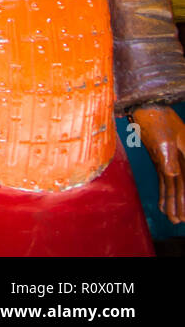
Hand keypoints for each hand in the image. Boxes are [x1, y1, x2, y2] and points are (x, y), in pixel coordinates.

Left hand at [132, 104, 184, 222]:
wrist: (145, 105)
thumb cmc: (155, 119)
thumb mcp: (163, 138)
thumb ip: (168, 157)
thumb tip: (172, 175)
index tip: (184, 213)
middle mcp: (181, 158)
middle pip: (182, 185)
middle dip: (181, 203)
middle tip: (178, 220)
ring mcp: (170, 158)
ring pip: (174, 184)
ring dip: (173, 200)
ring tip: (173, 217)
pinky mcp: (161, 157)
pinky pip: (165, 178)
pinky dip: (165, 191)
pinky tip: (164, 204)